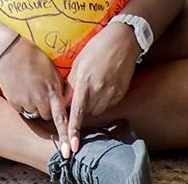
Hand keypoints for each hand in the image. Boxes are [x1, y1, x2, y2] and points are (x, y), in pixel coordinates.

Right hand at [0, 36, 74, 155]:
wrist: (11, 51)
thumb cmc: (34, 57)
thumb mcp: (52, 71)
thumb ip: (60, 88)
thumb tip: (65, 101)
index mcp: (53, 91)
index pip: (62, 118)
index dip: (65, 136)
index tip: (67, 153)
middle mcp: (40, 98)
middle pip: (46, 116)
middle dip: (46, 109)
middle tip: (40, 93)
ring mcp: (26, 101)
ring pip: (33, 113)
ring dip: (32, 105)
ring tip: (29, 87)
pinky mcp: (13, 101)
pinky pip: (20, 109)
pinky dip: (20, 102)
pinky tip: (20, 88)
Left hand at [65, 21, 139, 153]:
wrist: (122, 40)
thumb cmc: (96, 49)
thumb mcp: (78, 64)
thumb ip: (71, 85)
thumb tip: (65, 103)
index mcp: (85, 82)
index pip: (77, 112)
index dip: (73, 130)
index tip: (72, 146)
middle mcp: (99, 89)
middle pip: (87, 112)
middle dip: (81, 108)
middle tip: (82, 93)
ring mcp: (112, 92)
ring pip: (98, 110)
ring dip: (93, 105)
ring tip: (94, 85)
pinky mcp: (122, 92)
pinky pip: (109, 104)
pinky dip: (104, 100)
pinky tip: (104, 84)